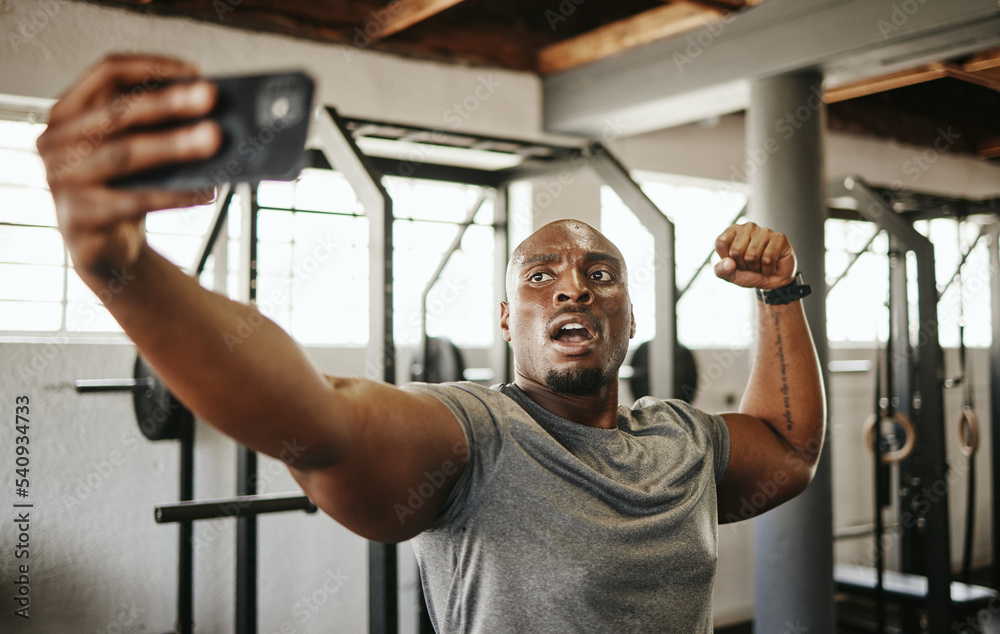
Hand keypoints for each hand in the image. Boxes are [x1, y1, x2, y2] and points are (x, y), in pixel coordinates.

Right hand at [35, 54, 220, 278]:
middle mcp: (56, 141)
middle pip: (117, 112)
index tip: (194, 71)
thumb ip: (153, 127)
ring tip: (214, 139)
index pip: (106, 73)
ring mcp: (61, 179)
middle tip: (210, 97)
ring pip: (124, 154)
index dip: (150, 67)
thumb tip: (208, 111)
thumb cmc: (121, 190)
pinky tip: (204, 190)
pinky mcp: (77, 216)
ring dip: (174, 145)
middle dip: (168, 102)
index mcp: (67, 113)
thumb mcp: (132, 150)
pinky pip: (133, 201)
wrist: (105, 248)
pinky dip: (174, 195)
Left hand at [713, 222, 795, 289]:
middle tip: (750, 264)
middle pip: (736, 250)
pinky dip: (768, 269)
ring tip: (761, 264)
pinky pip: (767, 259)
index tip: (735, 261)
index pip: (721, 242)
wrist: (773, 281)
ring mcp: (764, 231)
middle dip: (743, 265)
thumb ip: (722, 270)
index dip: (727, 258)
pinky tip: (771, 265)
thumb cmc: (750, 274)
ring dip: (756, 268)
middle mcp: (748, 227)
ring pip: (752, 256)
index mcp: (732, 231)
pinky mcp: (779, 238)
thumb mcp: (731, 275)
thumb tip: (728, 263)